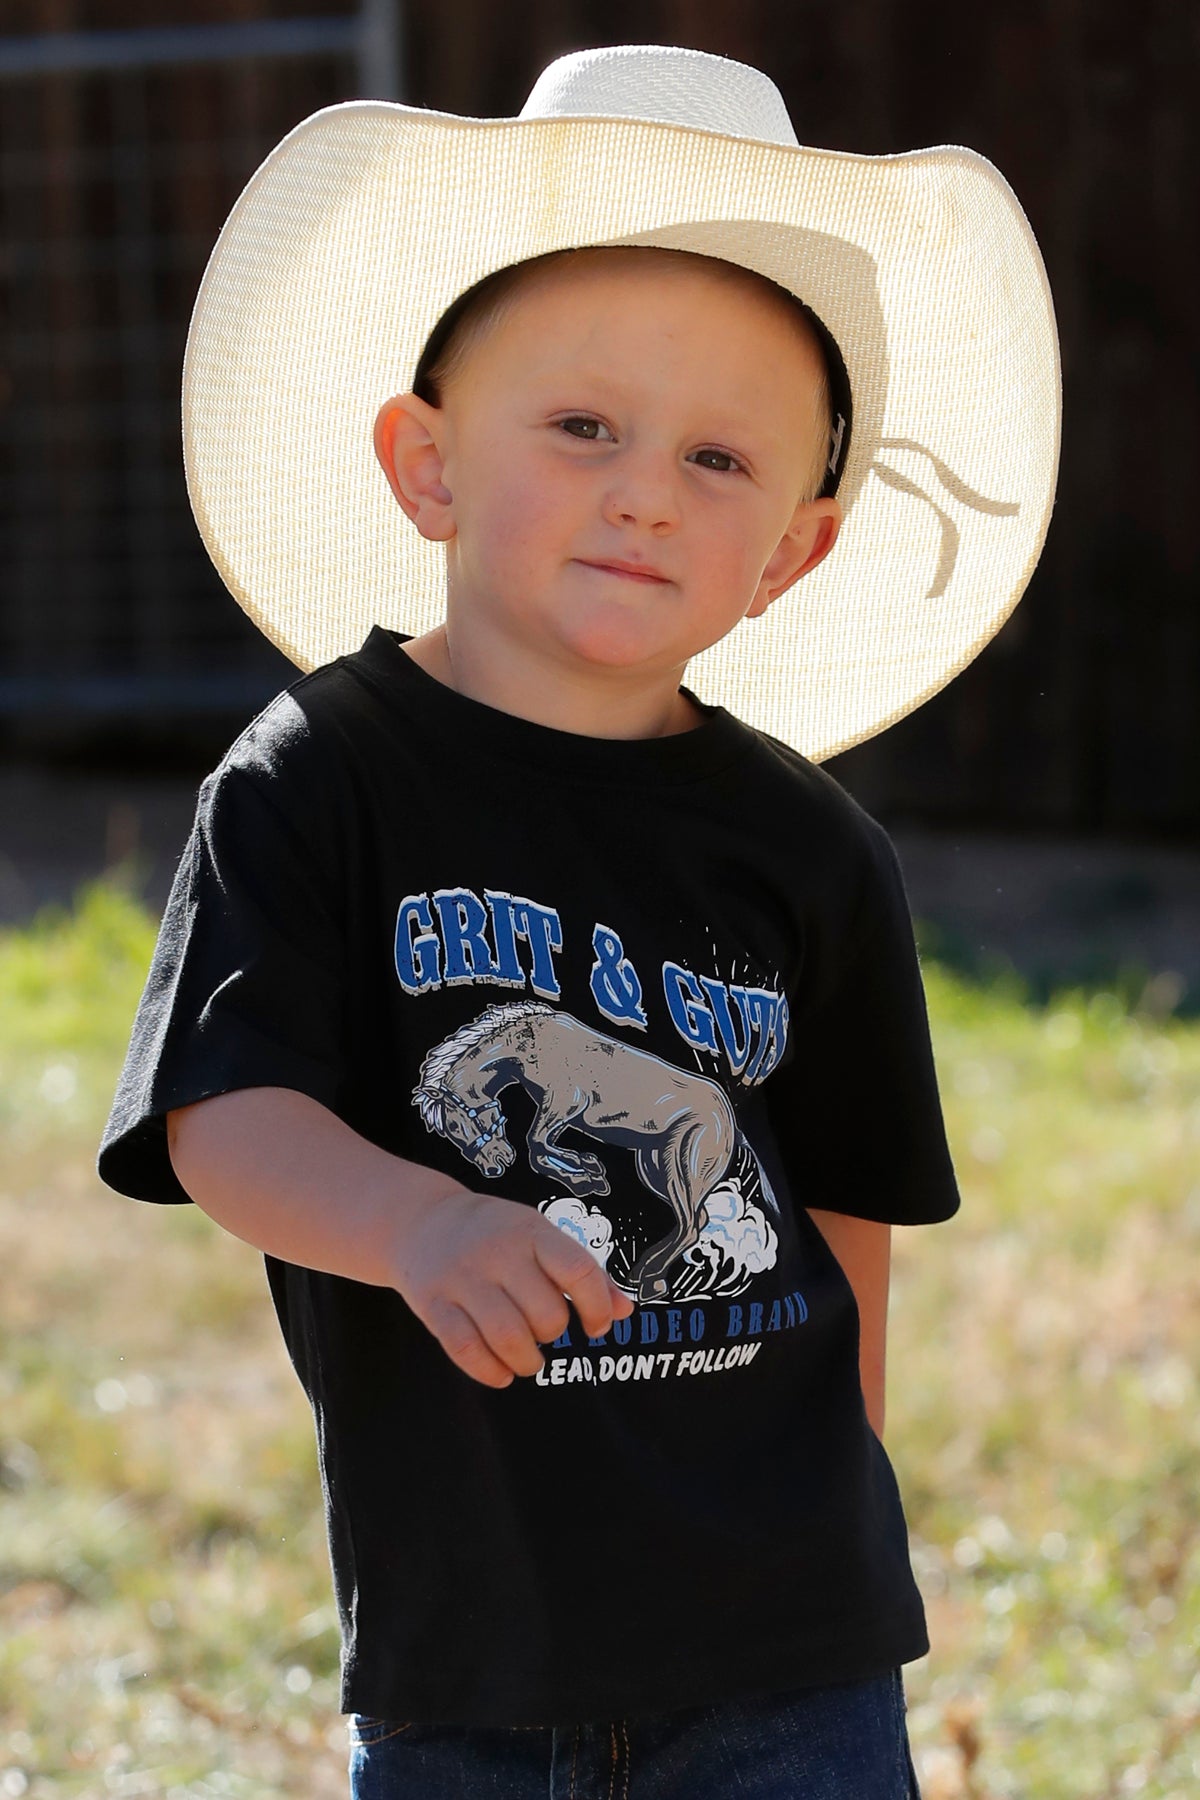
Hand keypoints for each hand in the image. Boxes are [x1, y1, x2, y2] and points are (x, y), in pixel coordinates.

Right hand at [390, 1186, 633, 1387]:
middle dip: (553, 1335)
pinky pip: (465, 1349)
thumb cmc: (495, 1234)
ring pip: (507, 1337)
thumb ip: (582, 1272)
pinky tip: (501, 1372)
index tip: (595, 1326)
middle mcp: (497, 1252)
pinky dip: (489, 1372)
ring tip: (528, 1361)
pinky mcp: (432, 1303)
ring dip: (526, 1362)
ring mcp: (462, 1278)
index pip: (578, 1270)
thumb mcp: (539, 1236)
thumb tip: (623, 1310)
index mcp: (531, 1231)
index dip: (597, 1307)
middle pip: (545, 1313)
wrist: (420, 1220)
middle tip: (545, 1334)